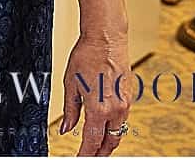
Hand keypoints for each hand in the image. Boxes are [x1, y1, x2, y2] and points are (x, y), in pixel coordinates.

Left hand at [59, 33, 131, 155]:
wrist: (106, 39)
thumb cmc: (85, 57)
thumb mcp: (70, 85)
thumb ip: (70, 111)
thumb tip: (66, 129)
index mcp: (99, 109)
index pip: (92, 141)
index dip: (85, 154)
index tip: (79, 159)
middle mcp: (116, 110)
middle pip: (109, 142)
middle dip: (99, 153)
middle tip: (89, 157)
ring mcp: (125, 104)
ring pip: (118, 132)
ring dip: (108, 142)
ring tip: (95, 148)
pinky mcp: (129, 97)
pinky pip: (121, 120)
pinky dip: (112, 127)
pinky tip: (103, 127)